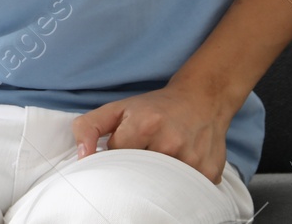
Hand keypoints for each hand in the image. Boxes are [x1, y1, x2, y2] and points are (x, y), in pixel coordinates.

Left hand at [71, 82, 234, 184]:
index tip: (123, 152)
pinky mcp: (209, 173)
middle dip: (135, 172)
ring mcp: (192, 160)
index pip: (116, 160)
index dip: (116, 159)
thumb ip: (89, 127)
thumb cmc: (155, 107)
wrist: (203, 99)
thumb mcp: (118, 109)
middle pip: (138, 177)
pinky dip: (180, 185)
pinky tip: (180, 168)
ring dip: (157, 180)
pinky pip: (186, 192)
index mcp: (145, 124)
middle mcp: (170, 142)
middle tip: (141, 161)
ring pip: (161, 188)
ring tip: (160, 164)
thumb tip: (82, 157)